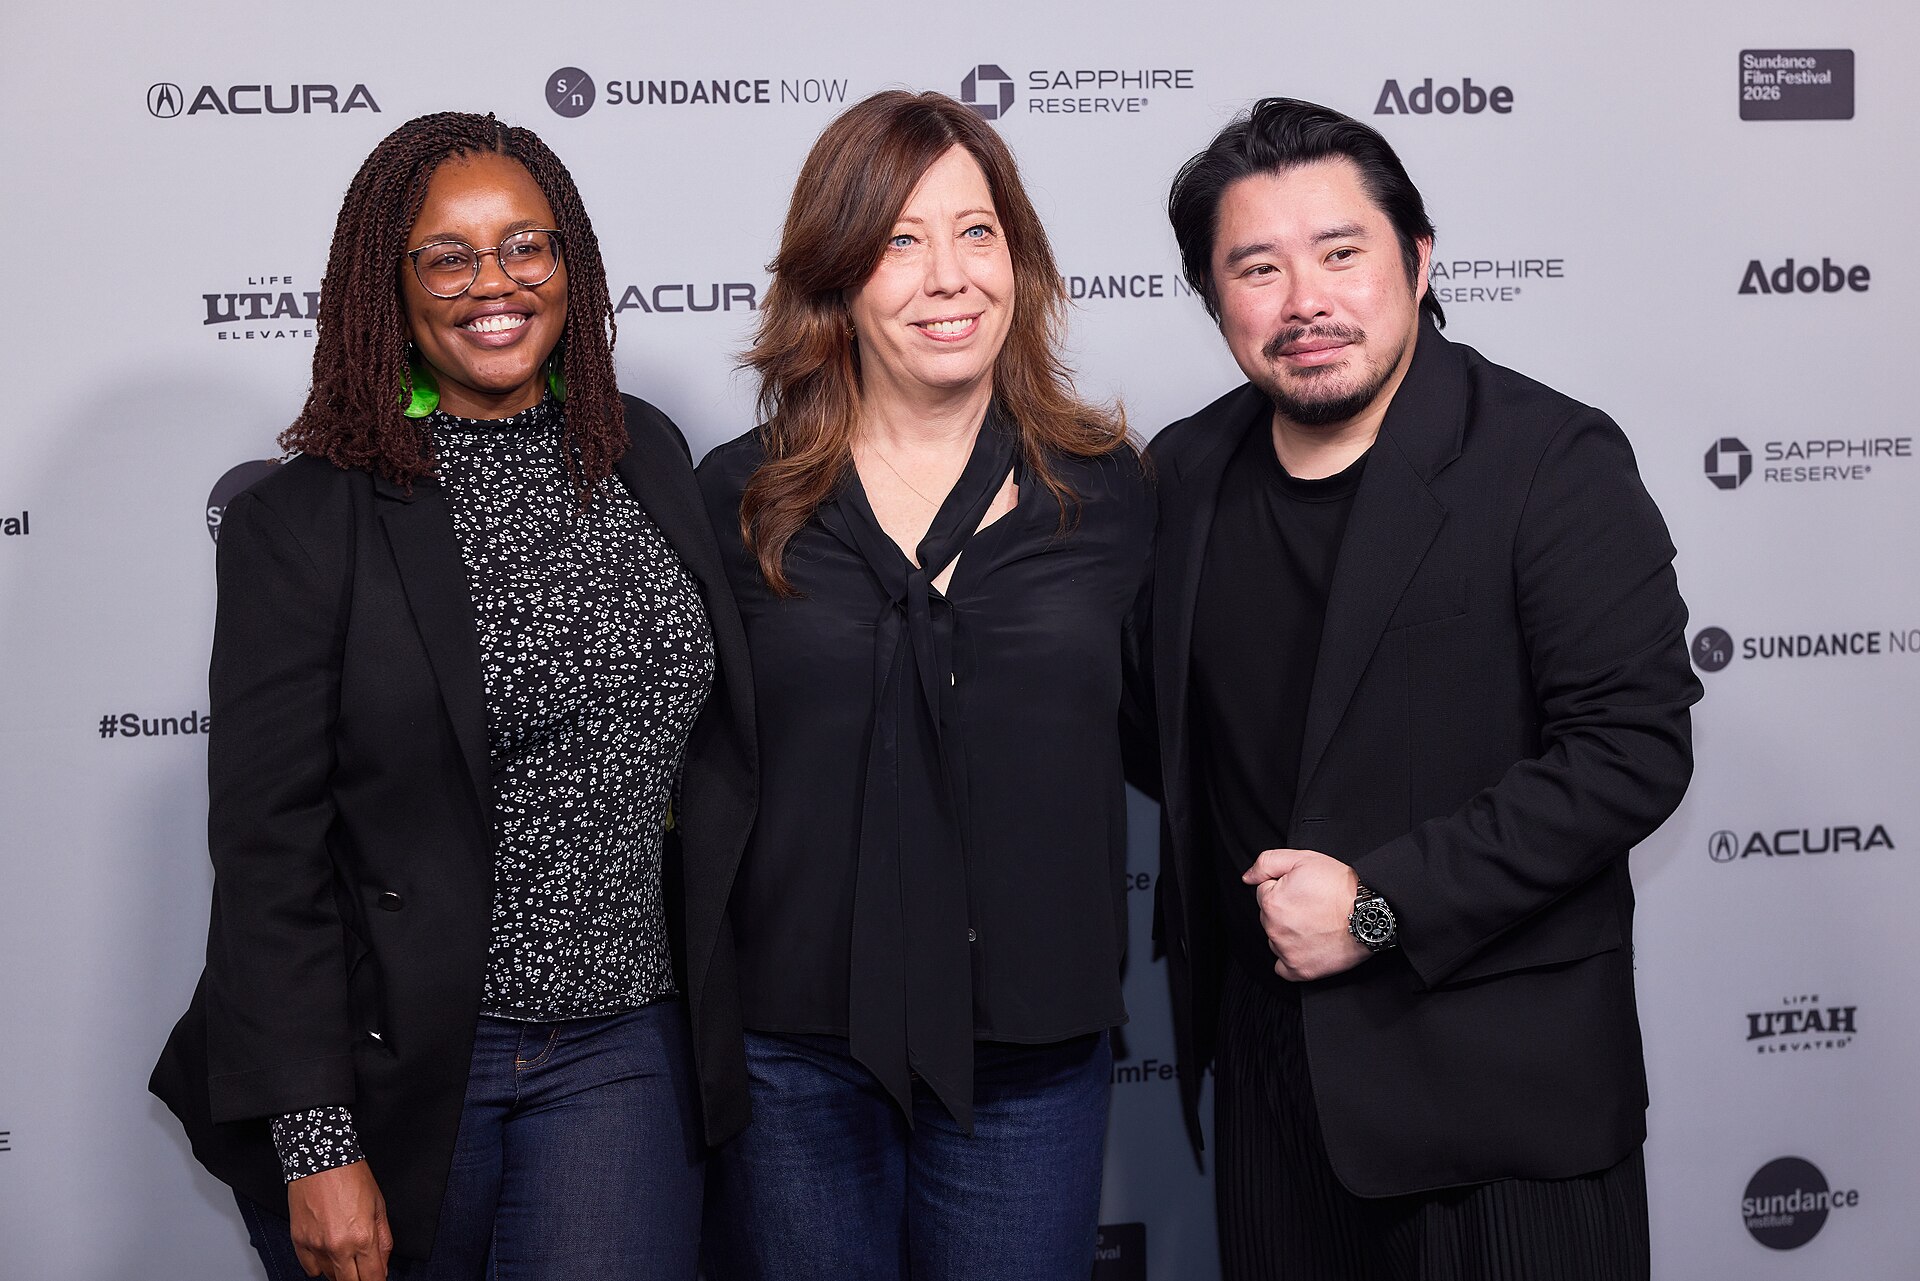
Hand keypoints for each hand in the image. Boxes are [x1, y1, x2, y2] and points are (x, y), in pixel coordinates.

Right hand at [286, 1160, 392, 1280]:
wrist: (320, 1158)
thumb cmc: (351, 1175)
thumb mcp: (379, 1206)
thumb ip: (384, 1240)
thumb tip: (383, 1264)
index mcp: (363, 1237)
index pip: (373, 1278)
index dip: (377, 1280)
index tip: (377, 1277)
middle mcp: (338, 1246)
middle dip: (360, 1278)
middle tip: (362, 1268)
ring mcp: (316, 1246)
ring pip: (330, 1277)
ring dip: (341, 1271)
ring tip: (346, 1252)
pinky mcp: (299, 1241)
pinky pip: (310, 1269)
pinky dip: (320, 1265)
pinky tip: (328, 1251)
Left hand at [1241, 848, 1370, 981]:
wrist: (1369, 914)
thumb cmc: (1341, 887)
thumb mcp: (1303, 859)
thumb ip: (1267, 863)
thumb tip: (1248, 877)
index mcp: (1271, 902)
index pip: (1264, 893)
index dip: (1284, 888)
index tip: (1303, 890)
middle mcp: (1274, 928)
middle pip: (1269, 917)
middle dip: (1285, 910)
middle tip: (1312, 906)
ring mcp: (1286, 951)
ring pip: (1276, 939)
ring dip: (1288, 933)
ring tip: (1315, 924)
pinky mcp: (1300, 970)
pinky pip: (1283, 967)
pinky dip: (1292, 957)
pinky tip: (1307, 946)